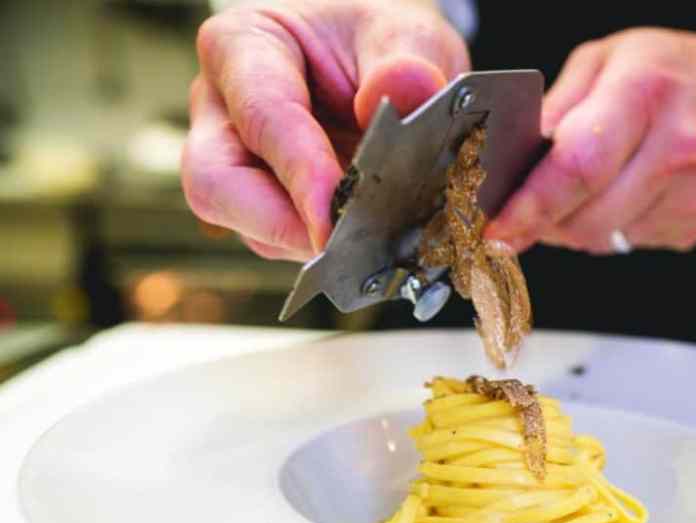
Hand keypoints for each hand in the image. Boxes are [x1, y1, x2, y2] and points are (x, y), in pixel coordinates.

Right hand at [182, 0, 469, 260]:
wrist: (384, 59)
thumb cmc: (378, 40)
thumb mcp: (403, 31)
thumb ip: (407, 58)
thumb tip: (405, 90)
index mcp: (242, 47)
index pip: (261, 116)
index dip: (300, 173)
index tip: (335, 217)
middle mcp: (223, 111)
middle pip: (217, 186)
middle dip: (281, 224)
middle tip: (347, 245)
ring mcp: (239, 166)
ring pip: (251, 226)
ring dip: (312, 240)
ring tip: (377, 231)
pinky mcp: (267, 207)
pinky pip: (283, 241)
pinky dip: (328, 247)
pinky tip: (372, 235)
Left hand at [484, 28, 695, 254]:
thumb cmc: (684, 76)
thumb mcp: (611, 61)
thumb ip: (557, 109)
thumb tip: (510, 161)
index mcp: (647, 91)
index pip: (578, 164)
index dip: (530, 205)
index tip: (497, 231)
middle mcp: (678, 145)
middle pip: (586, 216)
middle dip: (546, 220)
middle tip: (532, 204)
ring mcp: (694, 193)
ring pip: (602, 238)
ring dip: (577, 224)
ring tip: (591, 185)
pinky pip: (627, 242)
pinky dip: (611, 226)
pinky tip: (628, 192)